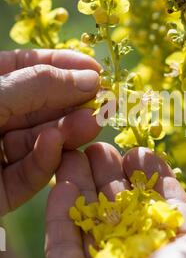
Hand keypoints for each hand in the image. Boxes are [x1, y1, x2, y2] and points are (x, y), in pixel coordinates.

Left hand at [0, 49, 100, 215]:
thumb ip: (37, 86)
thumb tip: (88, 77)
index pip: (27, 69)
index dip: (62, 65)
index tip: (95, 68)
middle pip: (40, 107)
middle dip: (71, 102)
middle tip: (104, 101)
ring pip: (39, 141)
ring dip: (65, 132)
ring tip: (91, 123)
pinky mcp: (1, 191)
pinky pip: (27, 175)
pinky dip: (42, 161)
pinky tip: (55, 145)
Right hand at [44, 143, 185, 257]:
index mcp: (177, 255)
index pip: (165, 205)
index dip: (154, 176)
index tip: (141, 151)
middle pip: (126, 206)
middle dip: (115, 174)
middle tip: (103, 146)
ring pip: (93, 217)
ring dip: (85, 183)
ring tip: (77, 151)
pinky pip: (63, 239)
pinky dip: (62, 209)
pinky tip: (63, 180)